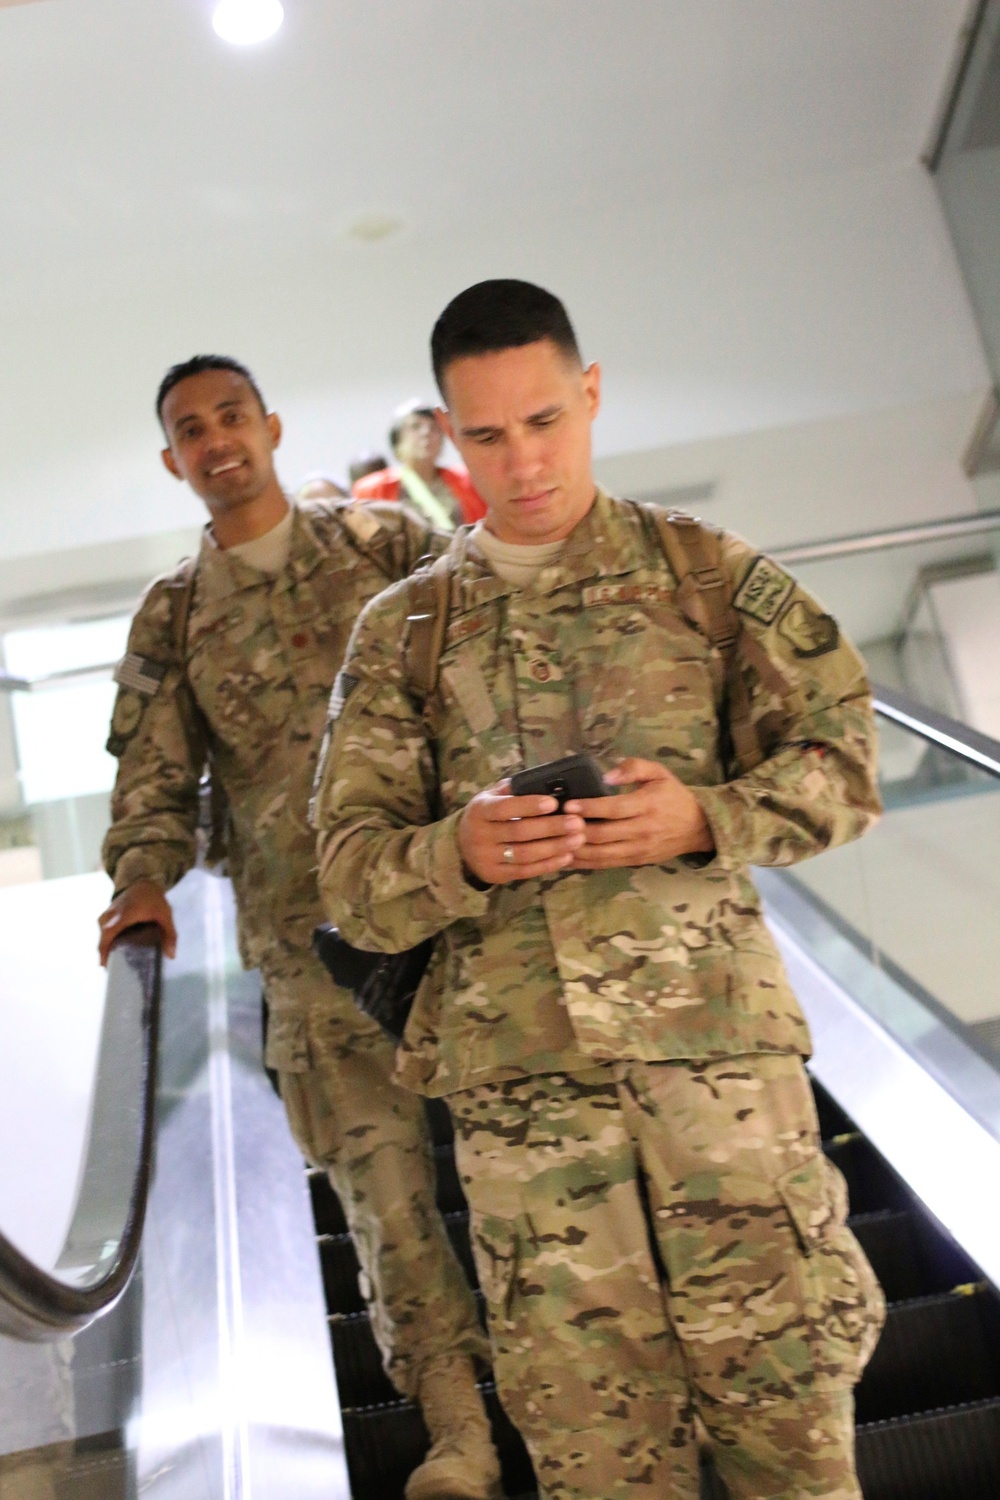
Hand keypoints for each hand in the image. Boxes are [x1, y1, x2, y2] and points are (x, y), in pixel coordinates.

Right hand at [98, 880, 176, 965]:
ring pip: (102, 935)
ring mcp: (106, 914)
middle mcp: (110, 915)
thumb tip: (171, 956)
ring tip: (115, 961)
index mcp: (123, 916)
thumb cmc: (153, 898)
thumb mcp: (165, 915)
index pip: (108, 935)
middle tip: (114, 969)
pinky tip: (116, 949)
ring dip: (106, 947)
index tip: (105, 966)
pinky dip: (107, 940)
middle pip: (102, 939)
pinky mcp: (106, 915)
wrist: (141, 881)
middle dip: (105, 954)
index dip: (104, 952)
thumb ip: (169, 934)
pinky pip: (103, 931)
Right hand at [458, 779, 586, 885]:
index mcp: (480, 810)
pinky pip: (525, 871)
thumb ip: (513, 789)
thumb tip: (546, 780)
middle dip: (551, 827)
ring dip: (554, 847)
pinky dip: (548, 864)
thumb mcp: (491, 797)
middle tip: (577, 823)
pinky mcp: (495, 875)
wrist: (461, 847)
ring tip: (578, 839)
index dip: (529, 805)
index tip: (553, 803)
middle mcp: (480, 835)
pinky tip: (567, 856)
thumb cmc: (487, 816)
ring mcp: (486, 858)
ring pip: (525, 854)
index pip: (505, 808)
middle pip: (519, 832)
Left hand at [564, 757, 714, 869]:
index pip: (615, 808)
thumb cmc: (673, 796)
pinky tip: (567, 857)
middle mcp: (643, 830)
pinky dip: (586, 863)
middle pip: (605, 834)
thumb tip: (608, 775)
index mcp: (648, 805)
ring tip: (555, 842)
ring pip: (603, 854)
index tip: (568, 805)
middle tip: (555, 825)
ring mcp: (639, 849)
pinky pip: (608, 864)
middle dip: (577, 831)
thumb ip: (634, 767)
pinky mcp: (636, 861)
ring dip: (577, 850)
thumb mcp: (659, 773)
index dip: (590, 808)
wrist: (698, 827)